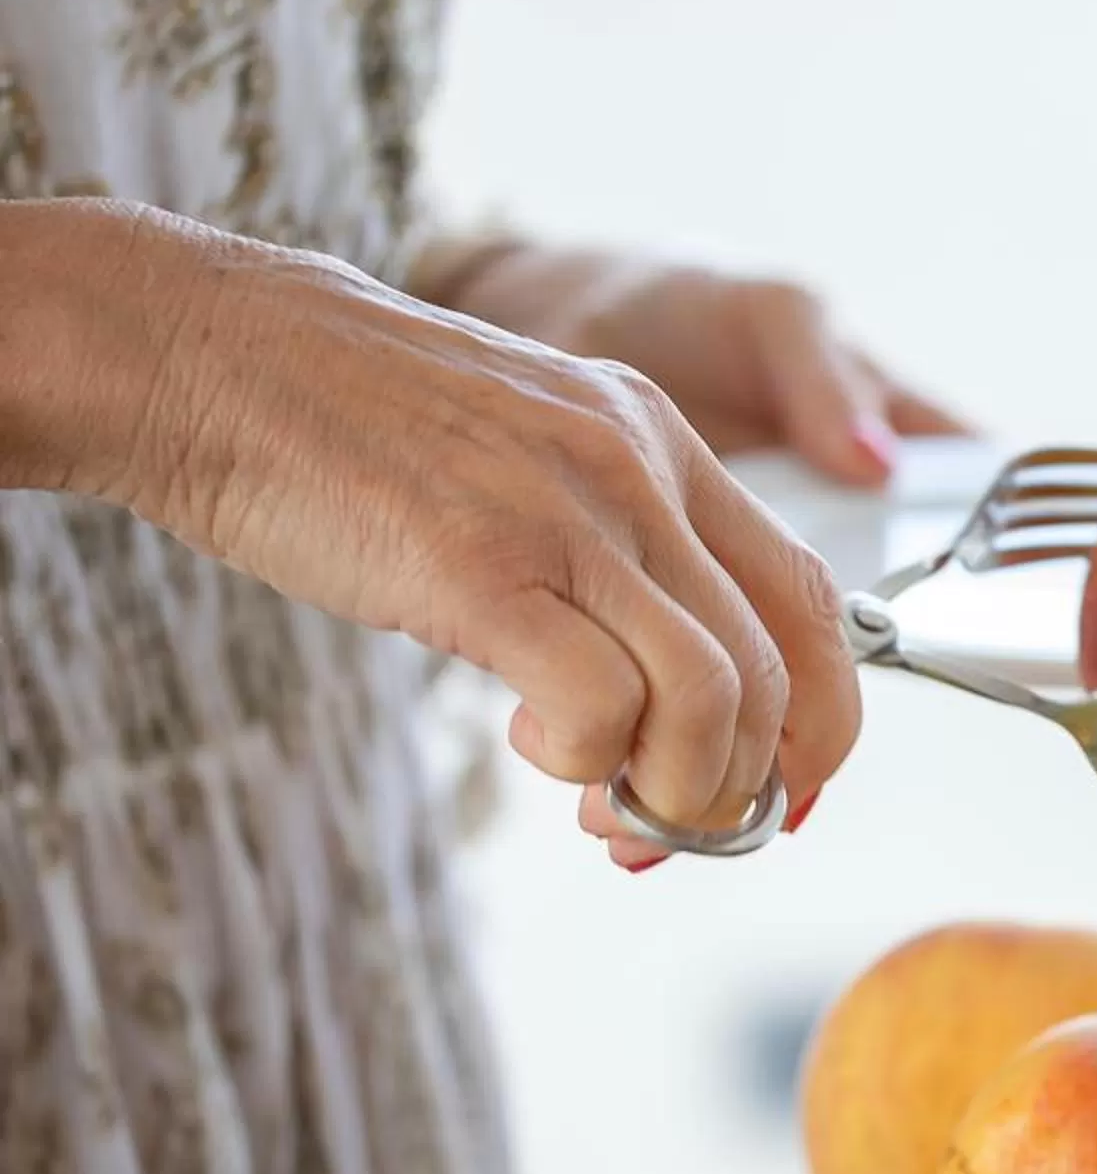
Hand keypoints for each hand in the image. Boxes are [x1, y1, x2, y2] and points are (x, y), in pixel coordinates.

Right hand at [2, 200, 860, 867]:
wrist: (198, 349)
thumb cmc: (341, 428)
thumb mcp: (522, 460)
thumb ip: (603, 554)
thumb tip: (654, 703)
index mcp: (660, 440)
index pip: (813, 600)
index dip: (820, 719)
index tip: (773, 790)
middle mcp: (638, 471)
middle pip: (780, 667)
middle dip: (744, 783)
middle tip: (664, 824)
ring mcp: (566, 518)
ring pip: (717, 699)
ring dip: (676, 791)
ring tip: (601, 801)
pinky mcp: (480, 569)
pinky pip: (603, 707)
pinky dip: (587, 760)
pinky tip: (529, 743)